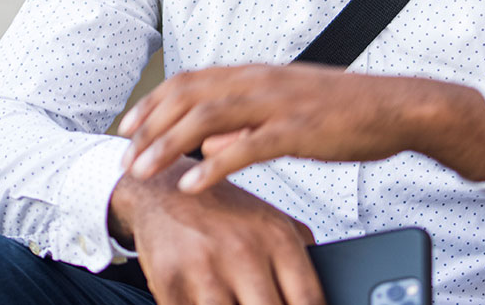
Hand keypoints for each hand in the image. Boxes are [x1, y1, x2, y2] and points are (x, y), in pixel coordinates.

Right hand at [111, 156, 323, 304]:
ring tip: (235, 302)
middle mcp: (244, 251)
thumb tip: (323, 293)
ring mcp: (206, 268)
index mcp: (277, 238)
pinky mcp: (170, 281)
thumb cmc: (221, 211)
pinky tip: (208, 300)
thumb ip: (301, 253)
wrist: (161, 190)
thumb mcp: (269, 220)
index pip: (309, 300)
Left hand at [117, 64, 484, 192]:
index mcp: (256, 74)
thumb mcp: (289, 110)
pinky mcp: (299, 129)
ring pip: (207, 119)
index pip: (190, 81)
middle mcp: (261, 81)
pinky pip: (247, 147)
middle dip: (149, 127)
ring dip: (167, 145)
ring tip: (142, 171)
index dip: (154, 103)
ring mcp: (279, 103)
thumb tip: (211, 144)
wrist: (400, 107)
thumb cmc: (346, 112)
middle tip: (122, 157)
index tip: (128, 128)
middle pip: (187, 96)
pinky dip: (214, 165)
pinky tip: (193, 184)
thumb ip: (248, 123)